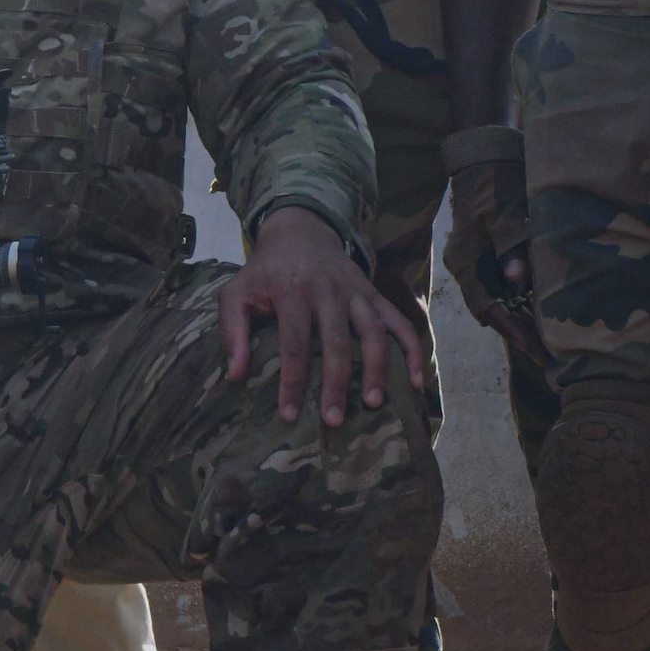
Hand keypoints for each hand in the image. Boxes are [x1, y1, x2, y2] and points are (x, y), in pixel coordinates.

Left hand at [219, 204, 426, 422]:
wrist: (300, 230)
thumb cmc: (266, 271)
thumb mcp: (237, 291)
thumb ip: (232, 330)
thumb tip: (235, 374)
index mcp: (293, 291)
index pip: (295, 343)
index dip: (294, 381)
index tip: (290, 414)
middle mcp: (329, 292)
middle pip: (337, 343)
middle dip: (336, 384)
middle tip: (333, 420)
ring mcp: (357, 293)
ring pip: (373, 333)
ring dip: (376, 370)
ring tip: (372, 403)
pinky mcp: (375, 294)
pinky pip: (400, 322)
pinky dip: (413, 350)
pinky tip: (417, 380)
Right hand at [440, 134, 548, 366]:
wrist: (481, 154)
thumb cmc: (494, 181)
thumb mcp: (505, 211)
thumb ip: (511, 245)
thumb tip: (516, 279)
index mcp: (465, 260)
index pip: (489, 308)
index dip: (513, 332)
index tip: (537, 352)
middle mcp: (466, 266)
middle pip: (491, 310)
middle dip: (517, 333)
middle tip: (547, 357)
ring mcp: (473, 260)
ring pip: (495, 299)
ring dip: (518, 319)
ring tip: (545, 341)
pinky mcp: (484, 252)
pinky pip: (499, 285)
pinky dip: (517, 300)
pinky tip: (537, 309)